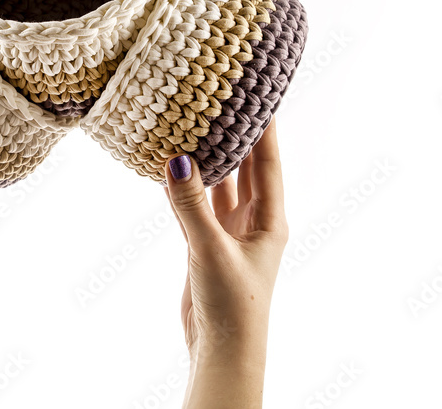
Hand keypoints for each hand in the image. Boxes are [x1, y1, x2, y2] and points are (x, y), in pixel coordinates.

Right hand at [164, 120, 288, 407]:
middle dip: (237, 135)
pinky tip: (171, 166)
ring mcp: (229, 231)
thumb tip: (179, 158)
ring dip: (209, 159)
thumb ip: (192, 204)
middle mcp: (253, 220)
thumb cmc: (234, 304)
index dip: (266, 128)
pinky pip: (195, 205)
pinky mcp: (206, 244)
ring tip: (195, 123)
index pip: (269, 162)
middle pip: (246, 167)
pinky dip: (185, 186)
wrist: (222, 349)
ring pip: (219, 184)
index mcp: (270, 219)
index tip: (262, 93)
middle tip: (224, 98)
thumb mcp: (211, 249)